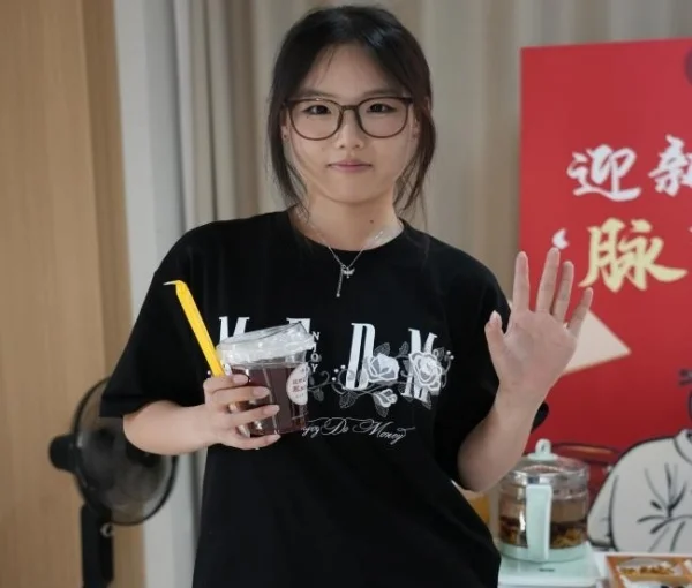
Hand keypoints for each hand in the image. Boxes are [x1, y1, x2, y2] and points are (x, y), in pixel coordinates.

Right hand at [201, 374, 280, 449]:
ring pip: (235, 420)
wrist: (203, 427)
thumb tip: (259, 375)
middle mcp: (213, 408)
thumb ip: (232, 384)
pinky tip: (275, 436)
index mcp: (211, 393)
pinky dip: (260, 440)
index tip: (245, 377)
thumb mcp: (218, 391)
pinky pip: (244, 442)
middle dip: (244, 393)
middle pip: (223, 399)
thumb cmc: (218, 403)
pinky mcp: (229, 440)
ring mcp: (221, 425)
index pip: (213, 384)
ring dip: (255, 414)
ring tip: (274, 409)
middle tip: (265, 391)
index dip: (228, 380)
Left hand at [485, 248, 592, 411]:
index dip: (522, 273)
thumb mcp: (497, 352)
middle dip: (549, 270)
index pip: (522, 290)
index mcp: (521, 320)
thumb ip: (493, 333)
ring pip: (561, 300)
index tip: (522, 254)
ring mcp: (554, 329)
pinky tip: (588, 292)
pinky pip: (577, 320)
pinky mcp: (567, 341)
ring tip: (569, 264)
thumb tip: (492, 314)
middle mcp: (539, 320)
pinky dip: (583, 307)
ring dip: (565, 283)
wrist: (524, 389)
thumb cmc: (508, 370)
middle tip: (553, 249)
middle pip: (546, 290)